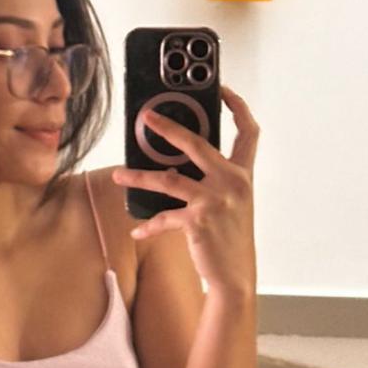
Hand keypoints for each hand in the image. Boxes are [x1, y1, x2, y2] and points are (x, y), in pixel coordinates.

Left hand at [111, 83, 258, 297]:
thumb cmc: (230, 240)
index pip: (248, 132)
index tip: (222, 90)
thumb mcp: (232, 204)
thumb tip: (177, 168)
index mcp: (243, 175)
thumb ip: (215, 181)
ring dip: (139, 177)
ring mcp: (215, 200)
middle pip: (196, 144)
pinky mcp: (198, 220)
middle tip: (146, 118)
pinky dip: (149, 225)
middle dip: (168, 127)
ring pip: (168, 179)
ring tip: (120, 175)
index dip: (237, 107)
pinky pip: (165, 217)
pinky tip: (138, 231)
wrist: (235, 276)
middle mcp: (232, 182)